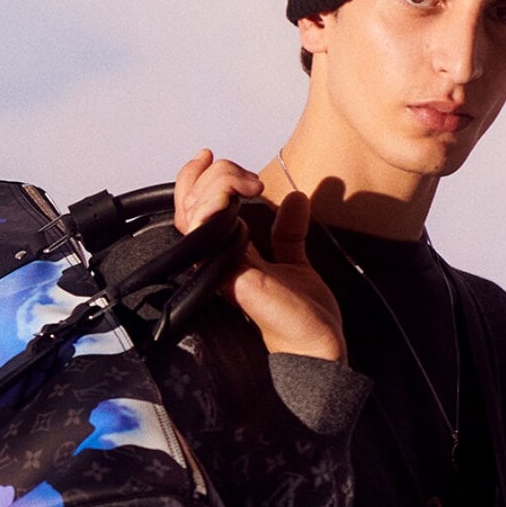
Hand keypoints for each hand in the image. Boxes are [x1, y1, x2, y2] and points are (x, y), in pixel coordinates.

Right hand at [174, 150, 345, 362]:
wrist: (317, 349)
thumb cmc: (303, 317)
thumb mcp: (295, 262)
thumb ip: (288, 233)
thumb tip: (294, 198)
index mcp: (225, 257)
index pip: (191, 212)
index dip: (194, 180)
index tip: (210, 157)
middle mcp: (215, 262)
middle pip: (187, 206)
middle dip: (212, 176)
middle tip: (247, 178)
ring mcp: (219, 269)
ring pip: (193, 213)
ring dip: (217, 185)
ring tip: (249, 184)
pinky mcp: (231, 276)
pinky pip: (208, 233)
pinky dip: (217, 205)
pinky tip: (239, 196)